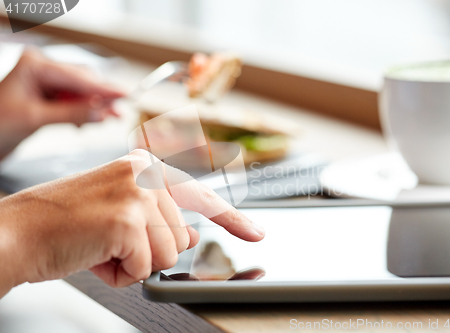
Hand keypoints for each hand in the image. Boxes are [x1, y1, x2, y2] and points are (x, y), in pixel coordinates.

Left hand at [0, 48, 124, 159]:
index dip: (104, 88)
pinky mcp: (50, 94)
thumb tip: (102, 112)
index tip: (126, 94)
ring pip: (82, 91)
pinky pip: (75, 100)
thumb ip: (71, 113)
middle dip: (101, 99)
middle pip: (83, 81)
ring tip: (109, 119)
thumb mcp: (36, 118)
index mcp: (34, 65)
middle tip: (118, 114)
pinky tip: (86, 123)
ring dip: (94, 107)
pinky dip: (83, 112)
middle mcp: (42, 68)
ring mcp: (46, 80)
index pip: (77, 77)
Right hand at [0, 149, 263, 297]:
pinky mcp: (128, 218)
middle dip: (148, 251)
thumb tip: (190, 234)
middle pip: (181, 236)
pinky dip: (120, 273)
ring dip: (134, 262)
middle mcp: (145, 172)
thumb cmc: (63, 225)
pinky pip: (146, 266)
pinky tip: (95, 255)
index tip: (255, 232)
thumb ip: (161, 220)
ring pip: (168, 254)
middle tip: (108, 241)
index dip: (232, 218)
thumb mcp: (120, 214)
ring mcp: (139, 193)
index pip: (200, 195)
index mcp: (143, 166)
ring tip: (100, 247)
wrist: (17, 232)